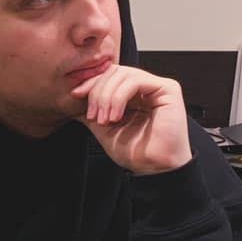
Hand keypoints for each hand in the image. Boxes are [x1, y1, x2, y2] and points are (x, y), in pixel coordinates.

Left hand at [71, 65, 191, 173]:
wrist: (152, 168)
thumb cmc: (134, 152)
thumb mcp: (103, 127)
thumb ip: (91, 109)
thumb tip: (73, 95)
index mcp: (132, 94)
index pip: (108, 76)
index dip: (91, 83)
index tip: (76, 95)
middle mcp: (145, 87)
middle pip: (114, 72)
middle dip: (97, 92)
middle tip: (93, 116)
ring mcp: (157, 87)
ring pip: (122, 75)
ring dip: (107, 97)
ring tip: (104, 120)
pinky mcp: (168, 89)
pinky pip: (135, 81)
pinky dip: (119, 97)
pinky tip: (116, 116)